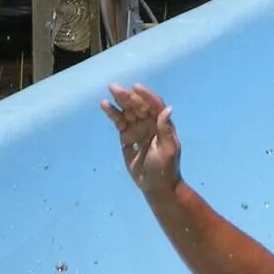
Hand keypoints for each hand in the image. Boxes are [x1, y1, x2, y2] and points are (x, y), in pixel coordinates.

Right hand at [101, 82, 180, 197]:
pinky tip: (105, 105)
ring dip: (120, 101)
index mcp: (161, 124)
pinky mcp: (127, 136)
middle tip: (115, 87)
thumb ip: (166, 130)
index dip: (146, 96)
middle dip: (128, 96)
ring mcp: (137, 129)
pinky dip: (113, 114)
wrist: (155, 186)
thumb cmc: (165, 169)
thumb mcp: (168, 150)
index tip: (136, 88)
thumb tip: (168, 109)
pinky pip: (119, 122)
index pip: (154, 105)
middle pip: (138, 105)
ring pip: (128, 111)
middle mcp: (149, 123)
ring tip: (111, 91)